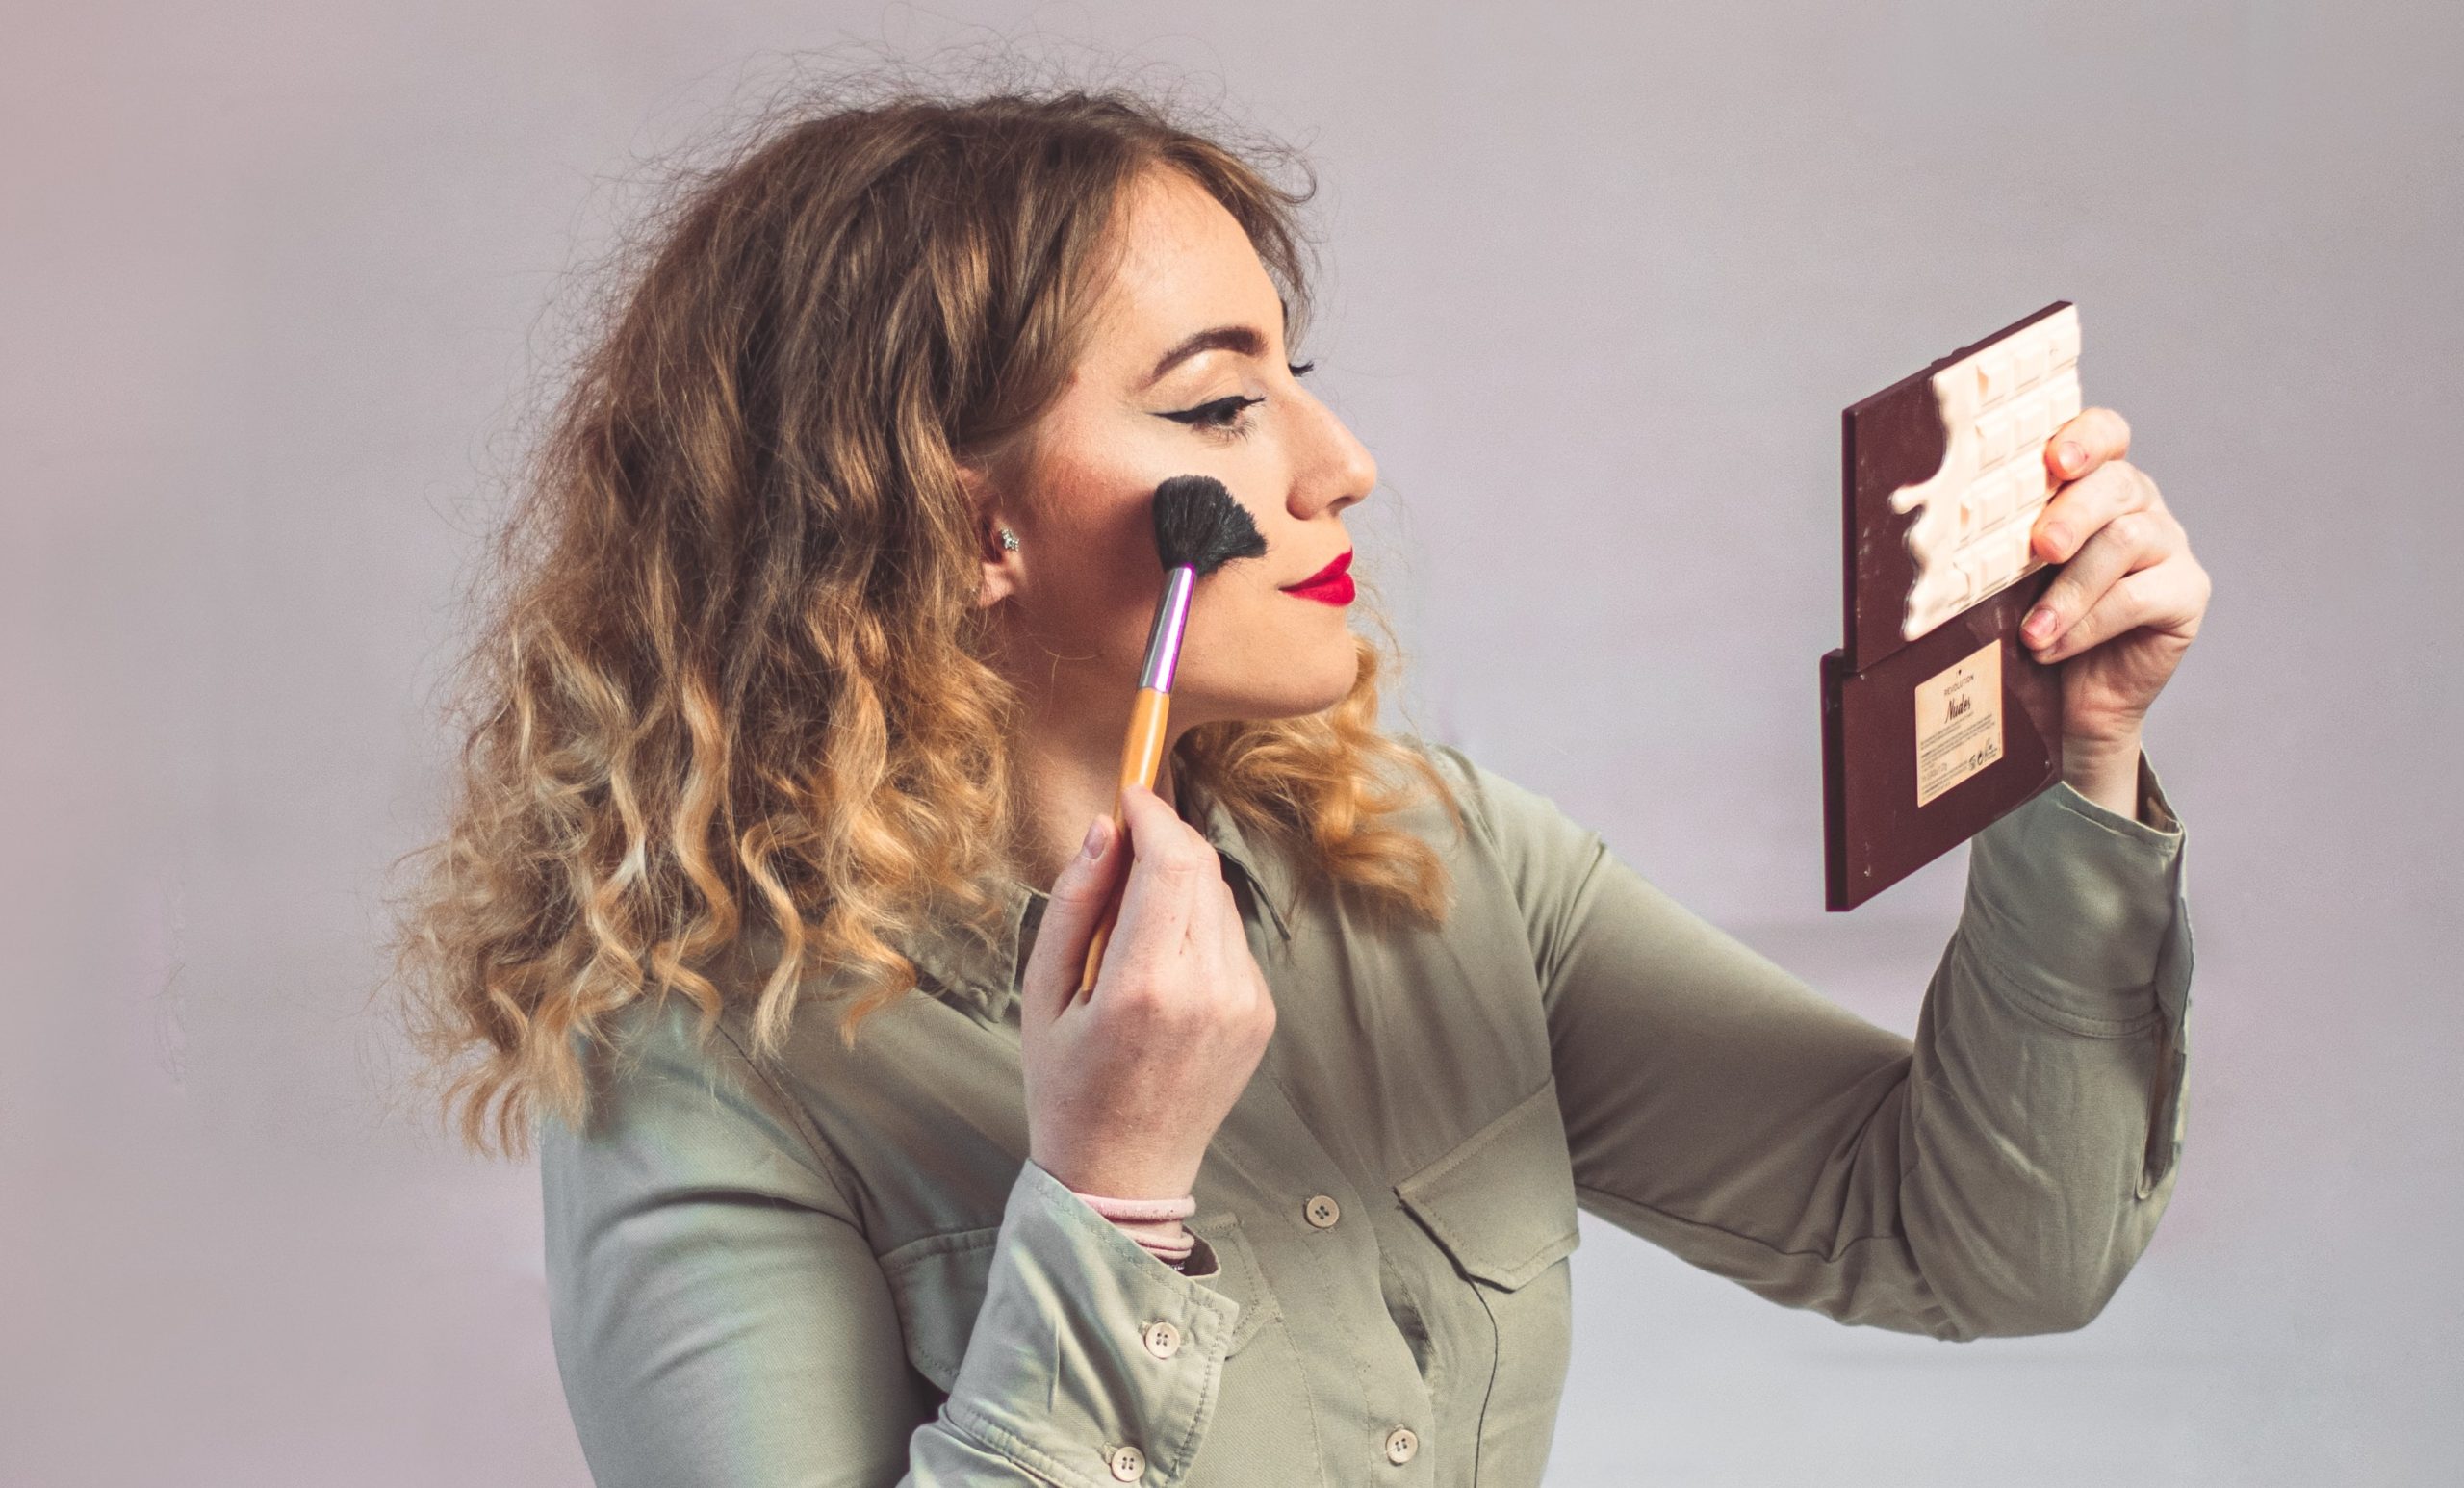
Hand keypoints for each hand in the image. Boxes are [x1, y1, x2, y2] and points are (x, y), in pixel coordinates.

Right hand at [1019, 781, 1276, 1199]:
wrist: (1123, 1174)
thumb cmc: (1066, 1085)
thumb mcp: (1042, 991)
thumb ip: (1075, 901)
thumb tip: (1106, 829)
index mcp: (1144, 986)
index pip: (1171, 861)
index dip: (1152, 814)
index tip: (1128, 796)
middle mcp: (1207, 991)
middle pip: (1202, 869)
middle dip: (1166, 840)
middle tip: (1123, 845)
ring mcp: (1244, 1005)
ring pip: (1221, 899)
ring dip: (1181, 882)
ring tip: (1131, 924)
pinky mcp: (1261, 1015)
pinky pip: (1230, 939)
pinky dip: (1196, 927)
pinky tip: (1159, 966)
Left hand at [2020, 407, 2211, 753]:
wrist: (2065, 700)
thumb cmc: (2031, 625)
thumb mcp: (2005, 577)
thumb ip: (1995, 542)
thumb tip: (1935, 521)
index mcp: (2094, 484)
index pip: (2105, 435)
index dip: (2084, 438)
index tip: (2053, 459)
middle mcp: (2138, 505)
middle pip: (2115, 484)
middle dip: (2071, 514)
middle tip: (2039, 548)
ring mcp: (2168, 545)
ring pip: (2126, 540)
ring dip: (2070, 588)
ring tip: (2031, 631)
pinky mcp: (2186, 592)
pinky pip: (2140, 595)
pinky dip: (2088, 623)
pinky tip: (2052, 647)